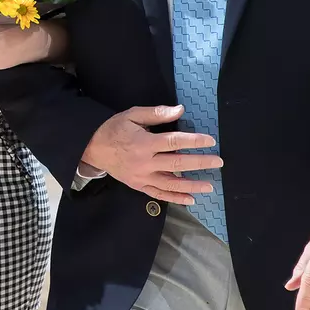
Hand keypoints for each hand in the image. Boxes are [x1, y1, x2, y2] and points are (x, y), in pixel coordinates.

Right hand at [79, 104, 221, 204]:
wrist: (92, 148)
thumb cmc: (114, 129)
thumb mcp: (132, 115)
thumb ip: (156, 113)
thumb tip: (180, 110)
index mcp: (144, 142)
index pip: (174, 142)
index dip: (194, 141)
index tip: (210, 141)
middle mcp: (144, 162)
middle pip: (177, 163)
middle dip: (200, 163)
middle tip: (218, 162)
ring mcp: (142, 177)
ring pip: (171, 184)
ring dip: (192, 185)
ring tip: (209, 186)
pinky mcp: (139, 186)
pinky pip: (159, 194)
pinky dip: (175, 198)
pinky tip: (190, 199)